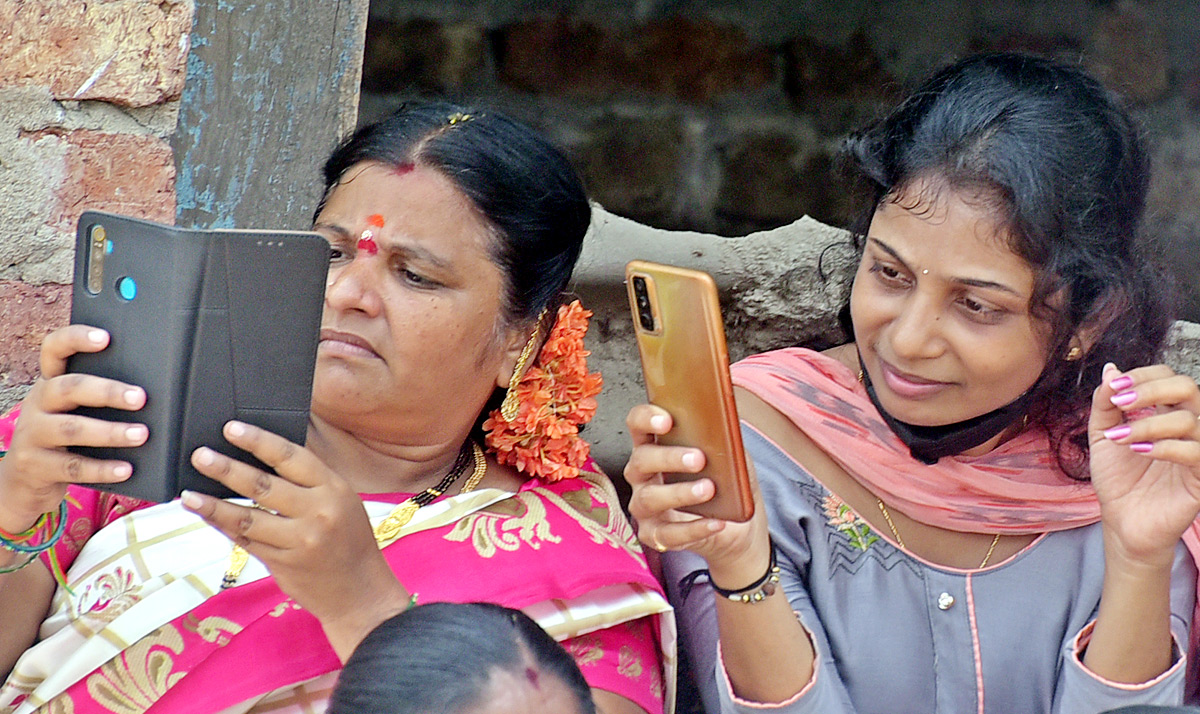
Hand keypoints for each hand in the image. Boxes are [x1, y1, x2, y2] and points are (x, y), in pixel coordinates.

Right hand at [0, 325, 145, 531]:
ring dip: (109, 432)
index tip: (105, 337)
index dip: (76, 338)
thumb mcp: (75, 410)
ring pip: (71, 428)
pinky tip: (125, 469)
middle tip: (140, 398)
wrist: (26, 478)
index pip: (54, 349)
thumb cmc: (66, 436)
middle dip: (107, 391)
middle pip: (68, 388)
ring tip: (141, 434)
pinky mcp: (34, 464)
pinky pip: (71, 466)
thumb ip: (101, 397)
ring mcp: (32, 434)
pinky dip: (102, 468)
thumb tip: (158, 391)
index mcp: (51, 382)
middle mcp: (37, 403)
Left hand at [181, 420, 408, 659]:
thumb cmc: (350, 540)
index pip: (290, 457)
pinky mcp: (283, 563)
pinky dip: (224, 527)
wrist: (360, 591)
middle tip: (200, 456)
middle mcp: (318, 512)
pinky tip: (207, 516)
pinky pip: (246, 541)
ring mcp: (299, 540)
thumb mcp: (343, 501)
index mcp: (334, 488)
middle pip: (262, 486)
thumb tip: (263, 458)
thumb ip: (309, 483)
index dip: (258, 441)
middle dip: (226, 469)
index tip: (232, 429)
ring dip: (213, 505)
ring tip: (188, 494)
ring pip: (246, 518)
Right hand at [624, 404, 769, 584]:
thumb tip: (725, 430)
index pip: (638, 424)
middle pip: (641, 460)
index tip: (667, 420)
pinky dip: (694, 528)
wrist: (739, 529)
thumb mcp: (730, 457)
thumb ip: (724, 441)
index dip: (646, 418)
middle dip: (668, 458)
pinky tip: (716, 522)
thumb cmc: (727, 484)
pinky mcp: (654, 534)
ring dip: (680, 493)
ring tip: (708, 490)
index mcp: (654, 445)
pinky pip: (668, 534)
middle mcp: (642, 474)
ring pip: (649, 498)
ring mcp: (644, 506)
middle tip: (698, 459)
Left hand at [1089, 362, 1199, 566]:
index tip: (1115, 387)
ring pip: (1189, 420)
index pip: (1168, 377)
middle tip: (1121, 402)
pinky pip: (1196, 453)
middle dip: (1151, 389)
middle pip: (1188, 388)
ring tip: (1120, 437)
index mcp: (1165, 413)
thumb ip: (1105, 403)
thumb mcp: (1103, 435)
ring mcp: (1196, 451)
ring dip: (1148, 423)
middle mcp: (1186, 428)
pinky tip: (1138, 450)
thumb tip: (1111, 369)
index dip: (1144, 375)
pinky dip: (1165, 446)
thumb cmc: (1117, 478)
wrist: (1121, 521)